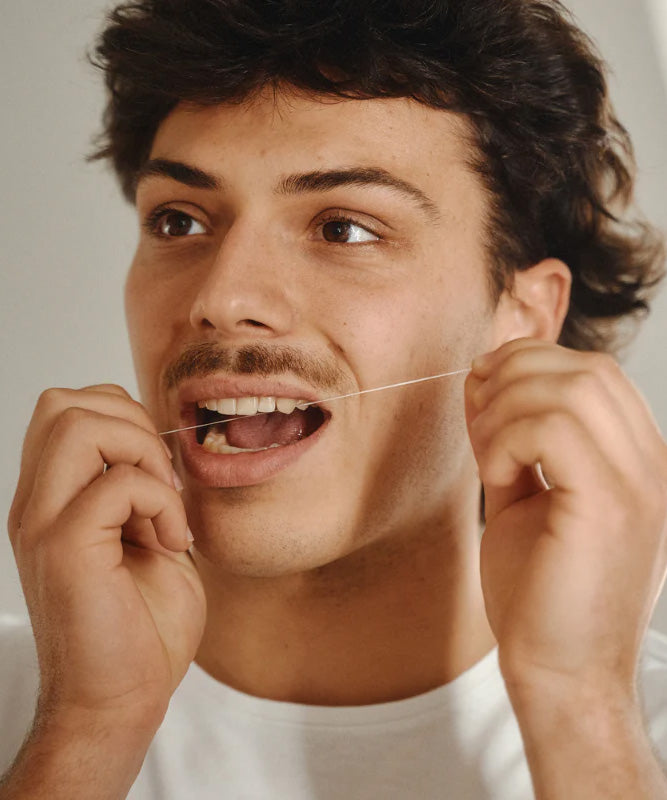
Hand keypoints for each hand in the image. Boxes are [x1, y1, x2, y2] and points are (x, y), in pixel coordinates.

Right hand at [7, 385, 205, 735]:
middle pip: (63, 402)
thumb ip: (146, 486)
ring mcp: (43, 523)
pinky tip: (173, 543)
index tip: (161, 474)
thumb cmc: (141, 626)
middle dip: (132, 424)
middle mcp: (37, 504)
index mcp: (53, 498)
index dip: (125, 420)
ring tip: (165, 508)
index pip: (68, 408)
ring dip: (142, 453)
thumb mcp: (151, 536)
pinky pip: (116, 484)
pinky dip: (161, 502)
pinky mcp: (64, 548)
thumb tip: (165, 444)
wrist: (121, 700)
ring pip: (76, 424)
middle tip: (163, 482)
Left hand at [465, 339, 666, 695]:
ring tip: (486, 458)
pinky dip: (507, 440)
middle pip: (586, 369)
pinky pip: (553, 429)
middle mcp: (652, 467)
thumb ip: (515, 437)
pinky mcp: (611, 506)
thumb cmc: (540, 593)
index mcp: (639, 462)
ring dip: (505, 410)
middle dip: (515, 372)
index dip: (532, 362)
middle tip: (475, 410)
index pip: (596, 373)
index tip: (482, 388)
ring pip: (570, 389)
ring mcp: (641, 484)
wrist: (561, 676)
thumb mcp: (528, 496)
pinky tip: (495, 480)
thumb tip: (483, 374)